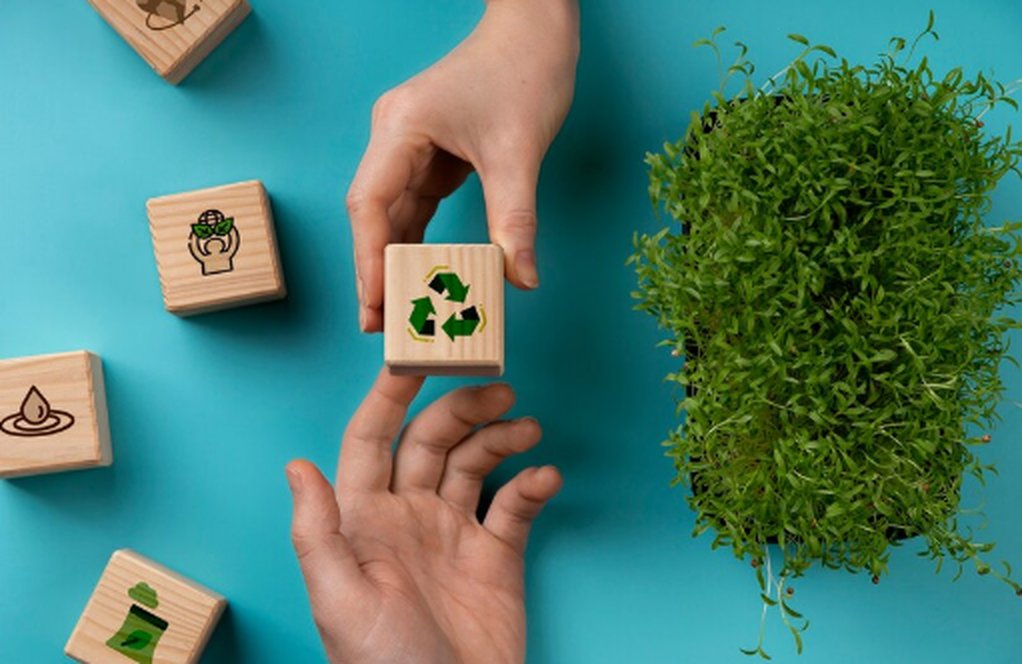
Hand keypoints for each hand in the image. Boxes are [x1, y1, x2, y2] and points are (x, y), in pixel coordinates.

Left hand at [286, 369, 561, 663]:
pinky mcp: (495, 556)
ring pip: (477, 462)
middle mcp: (409, 516)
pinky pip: (516, 506)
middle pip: (432, 440)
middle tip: (498, 390)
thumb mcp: (340, 601)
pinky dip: (534, 484)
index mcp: (364, 519)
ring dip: (502, 437)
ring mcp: (454, 533)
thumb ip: (319, 532)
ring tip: (527, 428)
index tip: (413, 358)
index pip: (372, 440)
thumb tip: (297, 465)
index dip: (389, 396)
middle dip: (462, 408)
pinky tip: (545, 477)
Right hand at [347, 0, 579, 330]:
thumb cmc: (524, 72)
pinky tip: (421, 277)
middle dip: (376, 270)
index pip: (371, 203)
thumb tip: (522, 279)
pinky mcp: (429, 155)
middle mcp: (394, 138)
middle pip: (374, 214)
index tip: (374, 303)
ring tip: (397, 313)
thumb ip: (516, 221)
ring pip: (393, 215)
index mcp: (401, 128)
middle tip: (379, 325)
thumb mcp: (520, 152)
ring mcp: (409, 147)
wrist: (535, 31)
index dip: (369, 258)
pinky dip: (419, 242)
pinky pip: (417, 206)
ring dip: (396, 262)